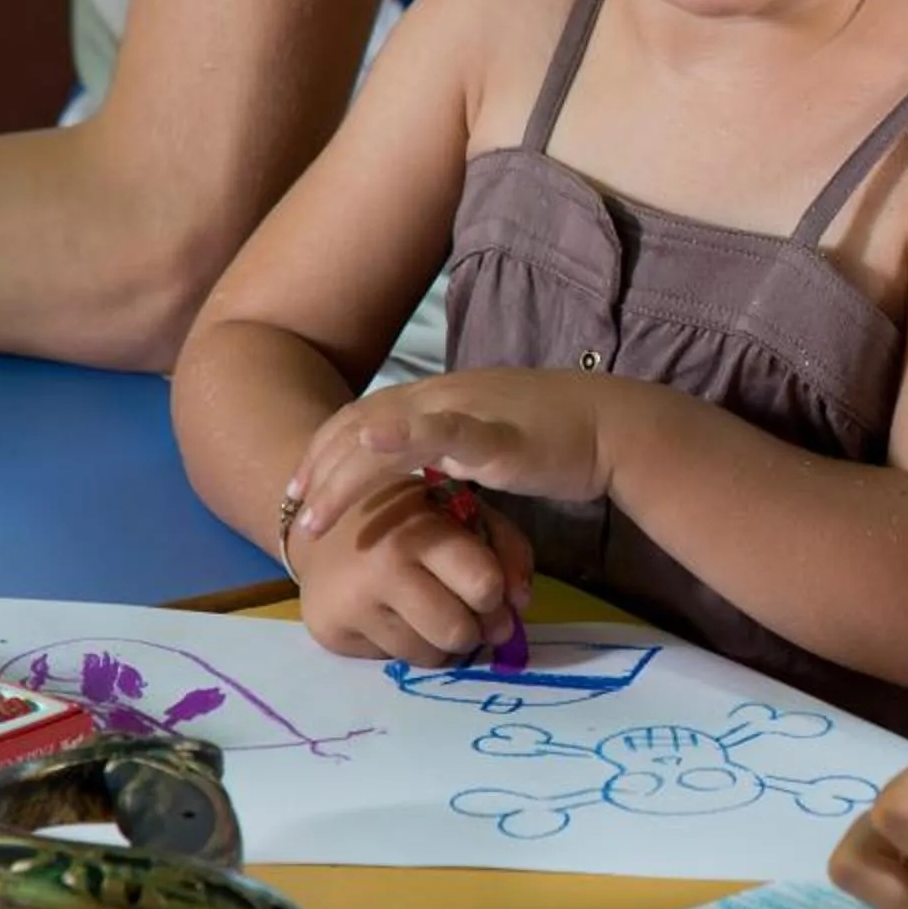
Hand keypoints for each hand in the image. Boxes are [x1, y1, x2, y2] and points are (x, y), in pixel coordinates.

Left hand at [289, 369, 620, 538]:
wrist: (612, 428)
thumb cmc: (555, 441)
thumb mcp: (485, 445)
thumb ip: (447, 454)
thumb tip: (418, 481)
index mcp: (437, 396)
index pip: (362, 417)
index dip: (324, 451)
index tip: (298, 491)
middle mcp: (442, 394)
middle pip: (360, 425)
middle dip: (320, 470)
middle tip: (295, 513)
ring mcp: (467, 410)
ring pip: (386, 433)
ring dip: (344, 474)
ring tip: (316, 514)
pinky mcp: (497, 432)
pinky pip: (444, 429)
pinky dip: (406, 435)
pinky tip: (377, 444)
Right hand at [289, 469, 534, 664]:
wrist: (318, 522)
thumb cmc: (406, 514)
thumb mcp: (463, 510)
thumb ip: (506, 547)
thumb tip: (520, 604)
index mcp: (420, 529)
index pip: (483, 585)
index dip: (495, 596)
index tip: (488, 591)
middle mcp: (382, 567)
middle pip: (458, 633)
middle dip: (473, 629)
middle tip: (466, 613)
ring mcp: (352, 603)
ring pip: (429, 656)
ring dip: (441, 642)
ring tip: (429, 612)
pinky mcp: (330, 632)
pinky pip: (394, 661)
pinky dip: (406, 645)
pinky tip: (394, 617)